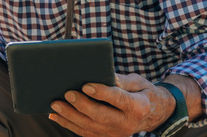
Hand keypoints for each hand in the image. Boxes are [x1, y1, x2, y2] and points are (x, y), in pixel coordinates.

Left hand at [48, 73, 175, 136]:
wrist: (152, 113)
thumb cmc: (142, 91)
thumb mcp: (138, 81)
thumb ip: (122, 80)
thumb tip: (105, 75)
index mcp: (138, 107)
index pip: (118, 99)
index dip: (101, 93)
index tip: (85, 85)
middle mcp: (127, 124)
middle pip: (101, 116)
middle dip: (82, 105)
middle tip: (66, 93)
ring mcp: (116, 134)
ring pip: (89, 127)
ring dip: (70, 116)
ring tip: (55, 104)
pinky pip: (85, 133)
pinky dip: (69, 124)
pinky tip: (56, 115)